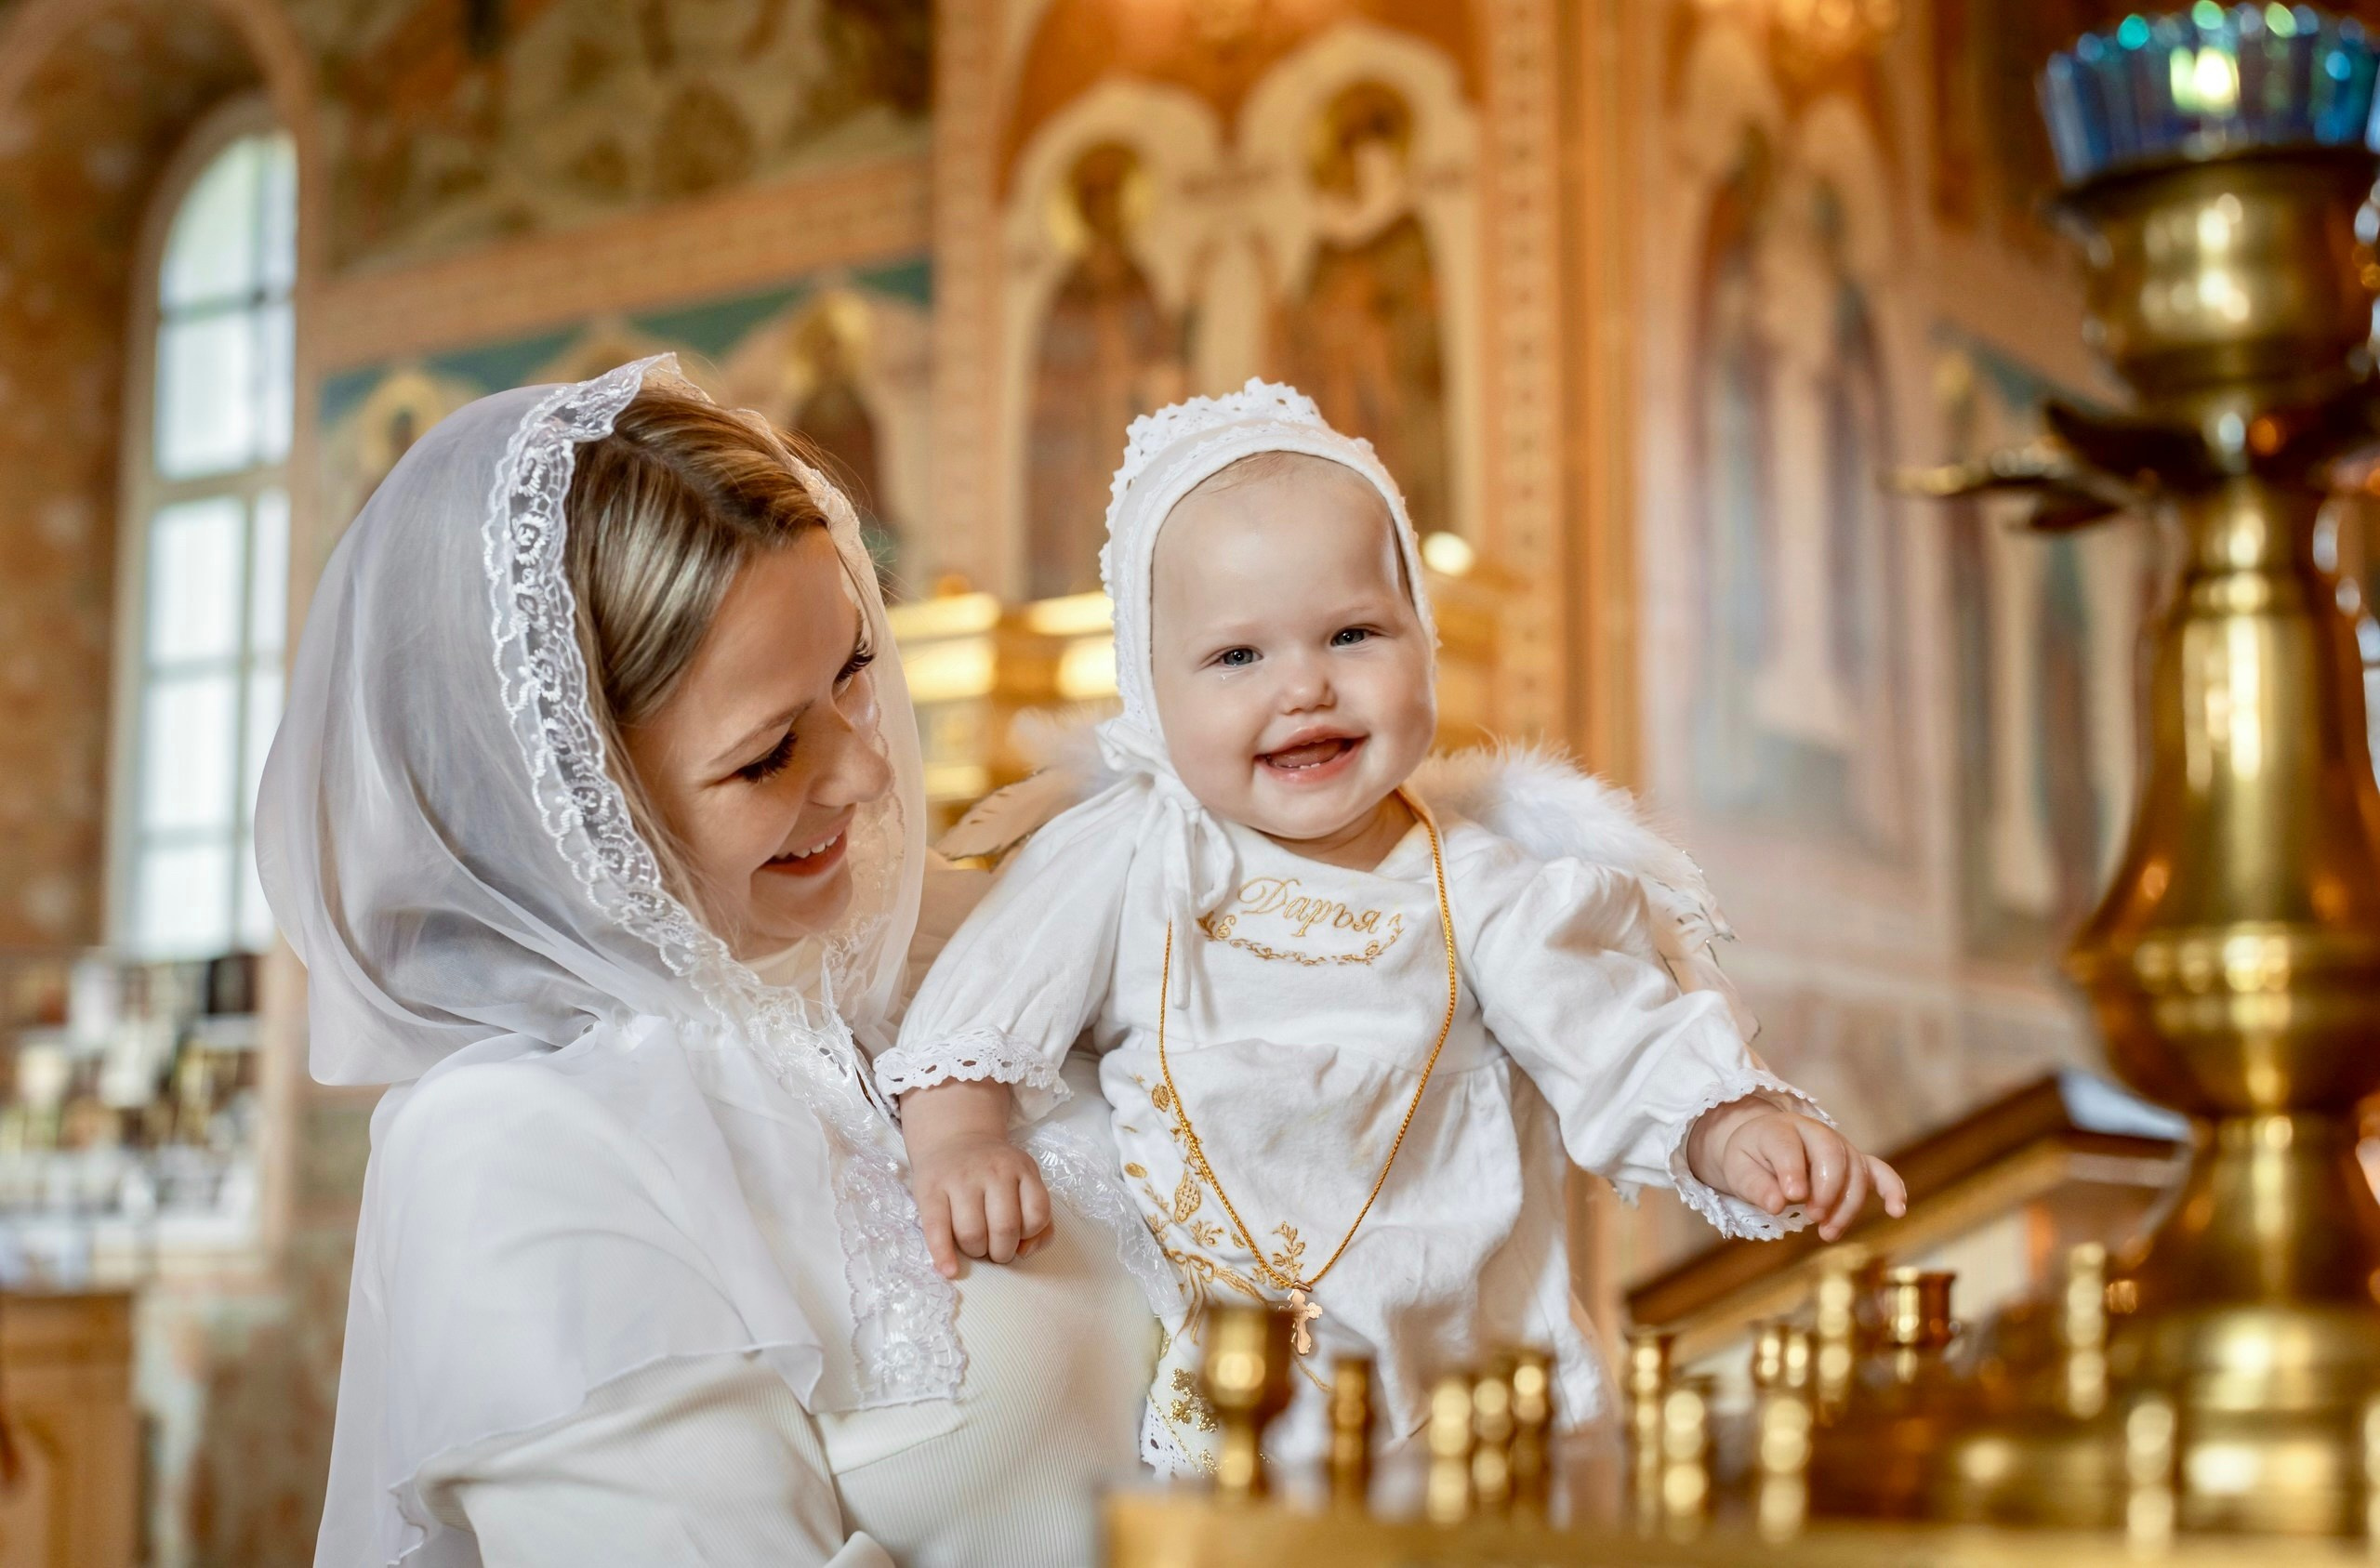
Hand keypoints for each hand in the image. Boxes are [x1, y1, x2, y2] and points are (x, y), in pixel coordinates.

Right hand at [900, 1080, 1052, 1277]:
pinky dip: (944, 1255)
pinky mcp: (930, 1189)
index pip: (1037, 1213)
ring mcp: (960, 1178)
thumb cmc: (993, 1172)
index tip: (1019, 1236)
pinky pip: (937, 1230)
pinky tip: (949, 1269)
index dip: (1030, 1234)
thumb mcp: (1025, 1181)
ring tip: (976, 1246)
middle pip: (1004, 1228)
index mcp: (1021, 1168)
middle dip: (1002, 1251)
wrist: (954, 1138)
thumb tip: (1025, 1251)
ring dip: (976, 1251)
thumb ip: (1040, 1219)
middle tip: (995, 1250)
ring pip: (972, 1234)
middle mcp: (993, 1170)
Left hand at [1685, 1099, 1906, 1241]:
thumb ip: (1756, 1186)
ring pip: (1856, 1171)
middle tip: (1813, 1217)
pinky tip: (1896, 1211)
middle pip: (1832, 1155)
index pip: (1790, 1146)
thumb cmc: (1750, 1160)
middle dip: (1827, 1189)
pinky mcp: (1855, 1163)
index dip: (1793, 1171)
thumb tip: (1778, 1204)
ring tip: (1826, 1233)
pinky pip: (1879, 1172)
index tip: (1792, 1197)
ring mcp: (1839, 1146)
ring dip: (1847, 1205)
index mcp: (1780, 1129)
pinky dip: (1892, 1190)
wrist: (1762, 1148)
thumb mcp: (1739, 1171)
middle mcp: (1814, 1132)